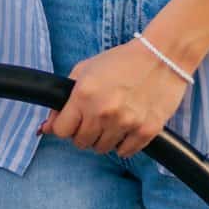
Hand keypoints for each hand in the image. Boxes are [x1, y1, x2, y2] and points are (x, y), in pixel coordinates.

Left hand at [43, 38, 190, 157]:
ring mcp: (125, 123)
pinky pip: (125, 152)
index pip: (61, 131)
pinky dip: (123, 143)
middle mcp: (102, 112)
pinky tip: (127, 126)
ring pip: (102, 149)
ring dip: (103, 138)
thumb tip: (46, 127)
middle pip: (81, 143)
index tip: (72, 121)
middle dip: (84, 133)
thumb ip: (63, 98)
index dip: (64, 127)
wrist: (162, 56)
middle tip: (95, 118)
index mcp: (83, 95)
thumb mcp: (84, 70)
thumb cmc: (122, 61)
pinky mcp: (146, 130)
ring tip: (113, 119)